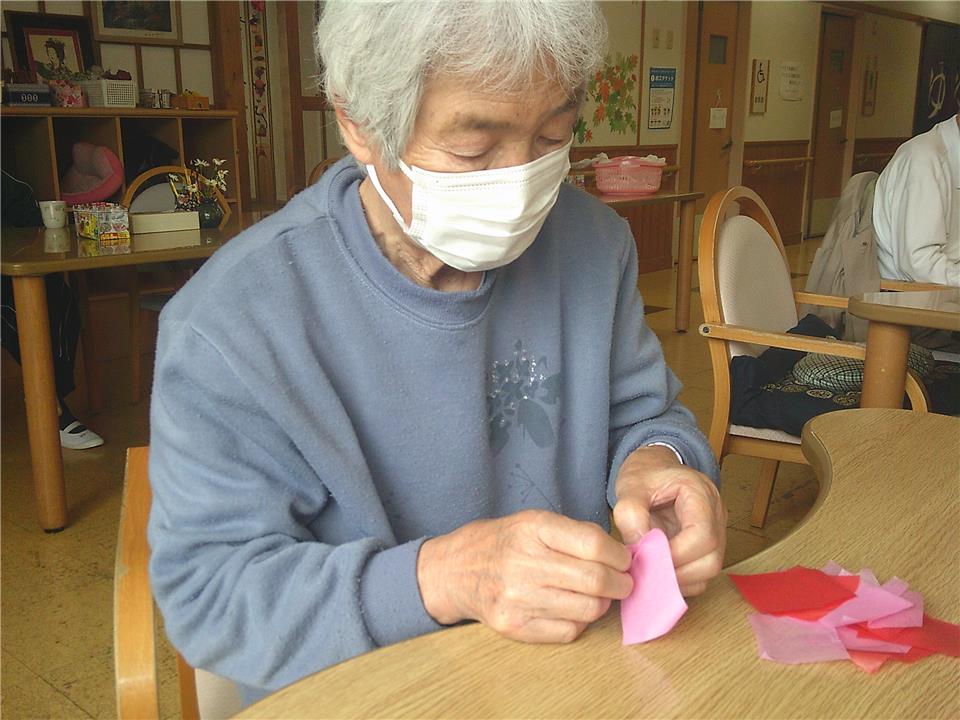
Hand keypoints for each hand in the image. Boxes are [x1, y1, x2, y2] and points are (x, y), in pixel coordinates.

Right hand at [417, 510, 632, 643]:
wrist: (455, 571)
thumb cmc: (504, 542)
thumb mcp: (534, 522)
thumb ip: (576, 533)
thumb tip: (621, 553)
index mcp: (533, 529)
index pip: (593, 544)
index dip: (619, 555)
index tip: (625, 560)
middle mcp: (524, 562)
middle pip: (595, 579)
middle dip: (621, 583)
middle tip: (623, 582)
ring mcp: (518, 598)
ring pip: (588, 609)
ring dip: (603, 604)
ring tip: (599, 596)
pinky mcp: (515, 627)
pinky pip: (569, 631)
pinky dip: (580, 621)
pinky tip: (574, 609)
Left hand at [612, 446, 726, 596]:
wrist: (653, 469)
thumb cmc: (646, 475)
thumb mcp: (631, 486)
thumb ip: (630, 513)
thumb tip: (638, 548)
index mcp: (701, 494)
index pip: (703, 535)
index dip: (677, 554)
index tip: (648, 558)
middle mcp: (716, 516)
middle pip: (711, 560)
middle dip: (678, 572)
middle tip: (647, 571)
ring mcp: (715, 533)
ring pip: (708, 571)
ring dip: (679, 579)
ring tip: (650, 572)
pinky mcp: (706, 548)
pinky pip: (701, 575)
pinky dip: (681, 581)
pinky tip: (658, 572)